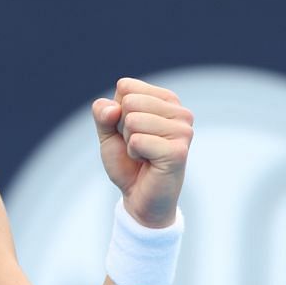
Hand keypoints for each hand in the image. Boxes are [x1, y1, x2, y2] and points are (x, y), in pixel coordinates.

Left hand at [93, 77, 193, 227]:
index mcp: (167, 100)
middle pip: (129, 101)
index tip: (131, 132)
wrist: (139, 198)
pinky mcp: (178, 150)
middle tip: (137, 146)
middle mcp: (180, 111)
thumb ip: (103, 114)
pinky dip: (134, 154)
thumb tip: (112, 108)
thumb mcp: (108, 133)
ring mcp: (182, 130)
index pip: (126, 87)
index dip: (117, 113)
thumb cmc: (128, 163)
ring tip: (143, 155)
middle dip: (123, 128)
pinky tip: (148, 163)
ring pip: (133, 120)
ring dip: (129, 143)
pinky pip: (137, 140)